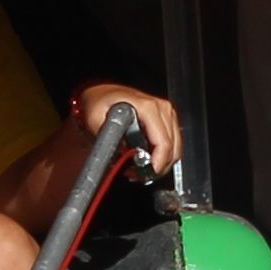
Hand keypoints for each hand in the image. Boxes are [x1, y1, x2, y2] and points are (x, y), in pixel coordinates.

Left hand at [62, 81, 184, 180]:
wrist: (102, 94)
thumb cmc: (99, 103)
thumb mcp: (95, 119)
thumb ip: (108, 138)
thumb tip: (124, 155)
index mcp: (148, 108)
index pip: (163, 143)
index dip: (155, 165)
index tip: (143, 174)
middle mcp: (162, 108)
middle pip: (172, 149)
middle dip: (157, 167)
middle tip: (138, 175)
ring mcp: (167, 113)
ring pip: (175, 149)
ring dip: (160, 164)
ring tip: (139, 170)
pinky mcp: (168, 119)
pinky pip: (173, 144)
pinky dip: (162, 156)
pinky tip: (145, 160)